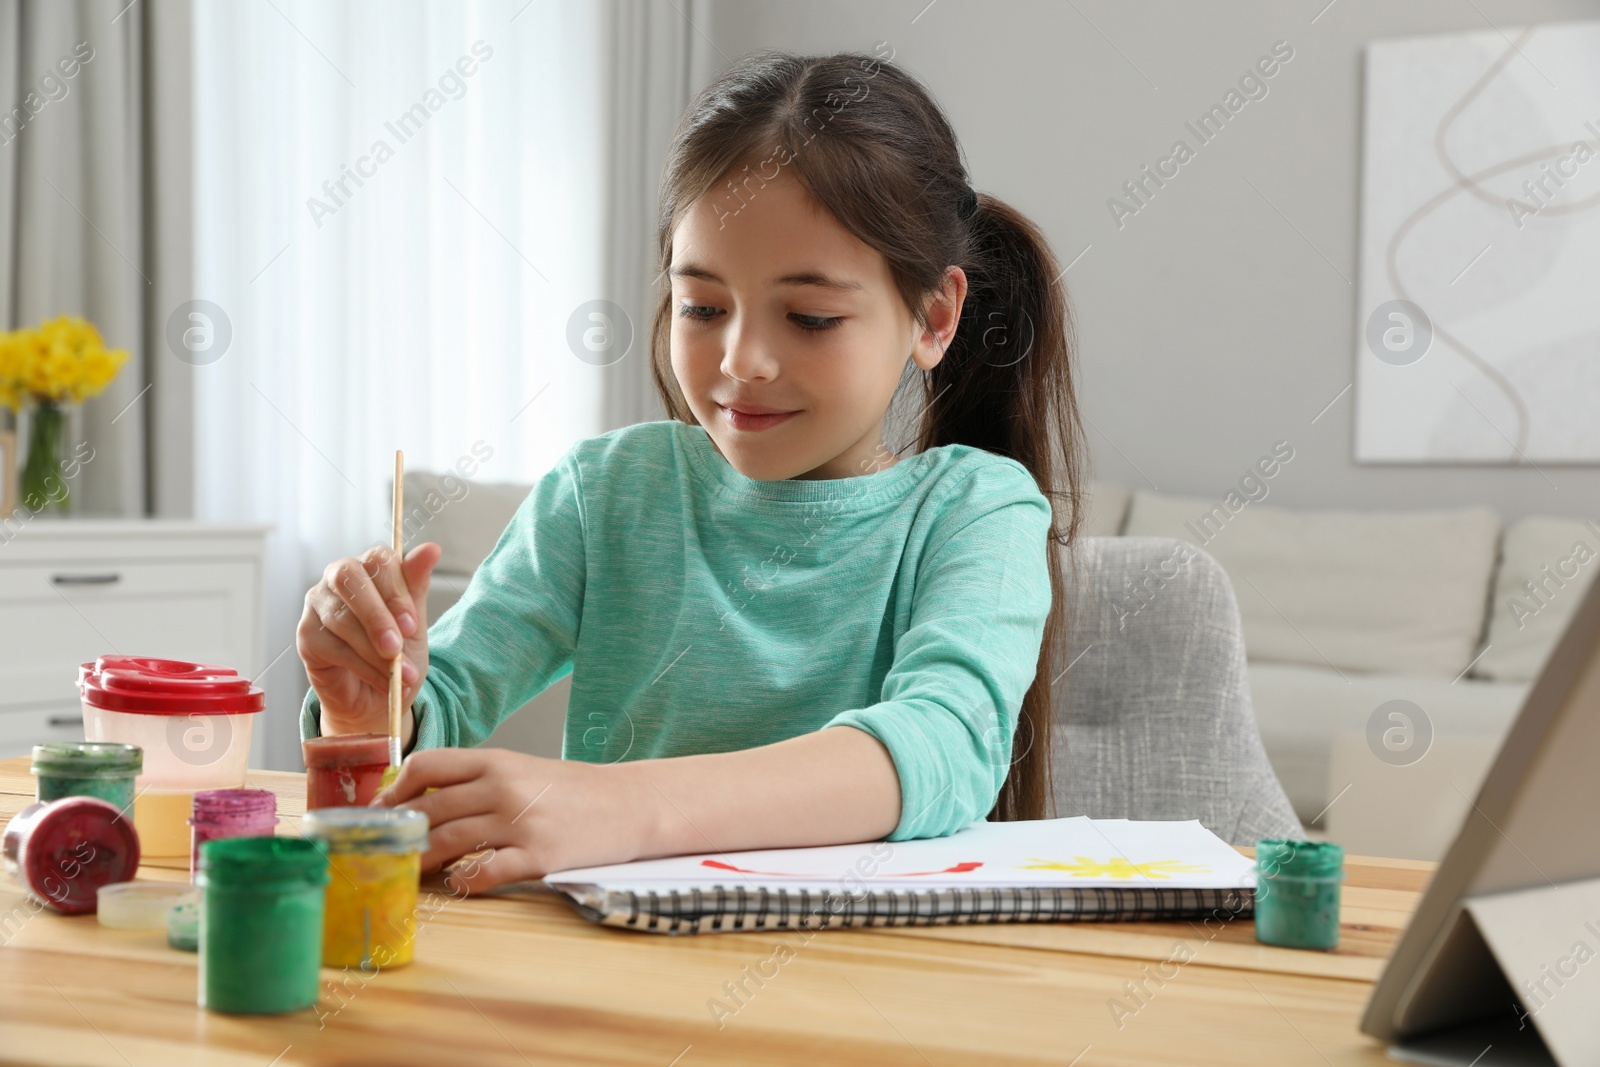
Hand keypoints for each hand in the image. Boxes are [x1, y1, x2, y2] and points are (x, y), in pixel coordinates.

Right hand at [298, 542, 441, 738]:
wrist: (378, 697)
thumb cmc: (396, 653)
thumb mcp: (413, 622)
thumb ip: (416, 586)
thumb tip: (432, 548)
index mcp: (370, 566)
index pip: (379, 560)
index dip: (395, 592)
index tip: (412, 624)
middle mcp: (339, 577)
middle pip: (350, 578)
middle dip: (377, 616)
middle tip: (396, 648)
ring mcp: (318, 603)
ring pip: (342, 618)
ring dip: (373, 652)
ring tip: (398, 675)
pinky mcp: (306, 634)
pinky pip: (332, 646)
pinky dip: (362, 667)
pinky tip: (380, 680)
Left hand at [371, 747, 655, 891]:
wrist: (629, 803)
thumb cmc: (570, 790)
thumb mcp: (521, 769)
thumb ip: (476, 779)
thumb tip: (419, 799)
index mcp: (496, 760)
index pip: (425, 765)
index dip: (394, 790)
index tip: (384, 811)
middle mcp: (503, 787)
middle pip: (428, 809)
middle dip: (399, 833)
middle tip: (384, 850)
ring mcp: (520, 822)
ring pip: (447, 842)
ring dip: (420, 861)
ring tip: (408, 871)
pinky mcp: (538, 857)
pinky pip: (484, 874)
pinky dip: (463, 882)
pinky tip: (459, 883)